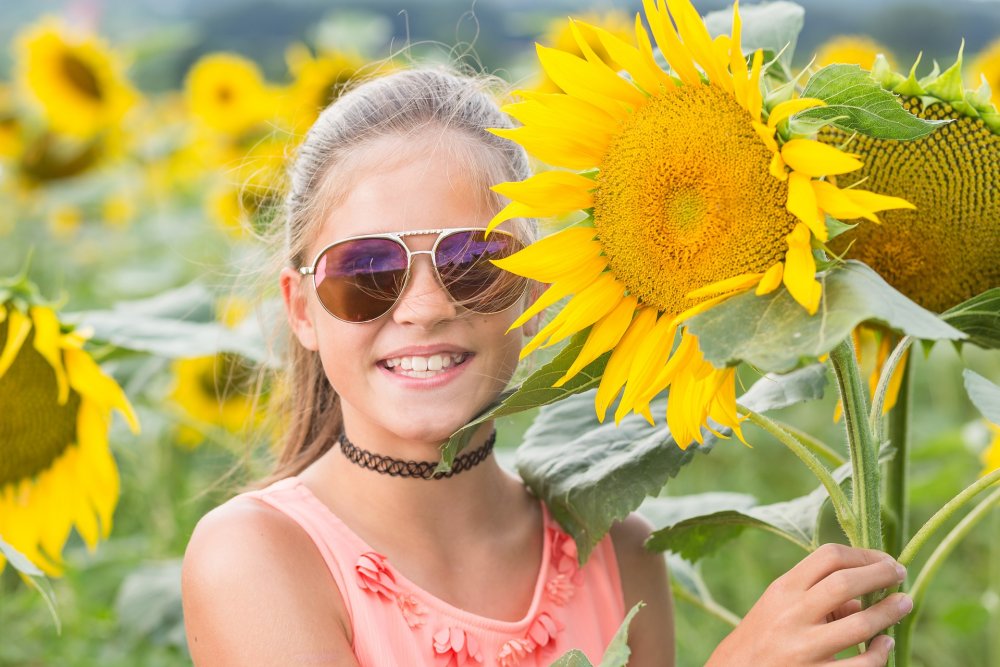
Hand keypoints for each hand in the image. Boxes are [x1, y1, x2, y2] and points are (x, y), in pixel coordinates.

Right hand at [706, 543, 912, 666]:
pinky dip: (880, 653)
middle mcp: (792, 615)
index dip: (864, 554)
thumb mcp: (779, 606)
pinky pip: (861, 665)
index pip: (828, 557)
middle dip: (882, 574)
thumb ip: (816, 594)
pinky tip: (885, 644)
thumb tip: (865, 593)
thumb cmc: (764, 636)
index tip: (884, 559)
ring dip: (890, 612)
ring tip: (904, 604)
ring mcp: (804, 649)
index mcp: (783, 590)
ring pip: (860, 625)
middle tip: (899, 573)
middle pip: (846, 583)